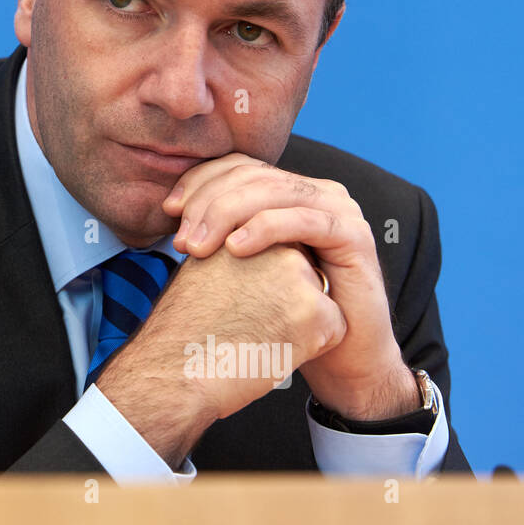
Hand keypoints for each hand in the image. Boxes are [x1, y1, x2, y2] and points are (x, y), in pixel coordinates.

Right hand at [94, 242, 345, 468]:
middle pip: (304, 276)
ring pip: (319, 303)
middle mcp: (276, 246)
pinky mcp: (317, 313)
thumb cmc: (180, 331)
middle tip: (247, 322)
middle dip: (287, 301)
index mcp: (247, 232)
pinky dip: (310, 348)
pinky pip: (333, 331)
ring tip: (256, 335)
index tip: (238, 305)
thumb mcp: (202, 270)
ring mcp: (299, 277)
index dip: (264, 287)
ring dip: (298, 323)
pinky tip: (273, 350)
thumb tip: (253, 259)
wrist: (175, 371)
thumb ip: (235, 254)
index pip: (280, 253)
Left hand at [160, 153, 417, 419]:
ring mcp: (339, 209)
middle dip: (208, 202)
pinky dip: (265, 228)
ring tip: (198, 246)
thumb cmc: (284, 314)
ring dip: (227, 214)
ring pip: (273, 191)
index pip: (238, 166)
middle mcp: (316, 191)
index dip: (199, 181)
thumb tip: (171, 212)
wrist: (340, 358)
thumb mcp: (245, 265)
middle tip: (182, 239)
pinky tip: (235, 248)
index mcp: (289, 191)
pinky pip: (305, 220)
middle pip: (252, 175)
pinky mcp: (355, 236)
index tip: (169, 210)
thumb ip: (220, 232)